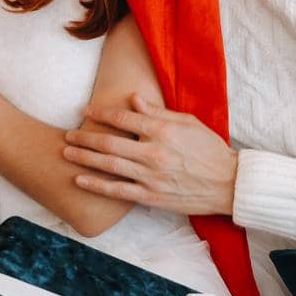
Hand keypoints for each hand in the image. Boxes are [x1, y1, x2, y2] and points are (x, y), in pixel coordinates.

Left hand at [62, 95, 239, 216]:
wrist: (229, 184)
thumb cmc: (209, 149)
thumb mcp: (188, 123)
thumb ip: (158, 112)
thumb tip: (133, 99)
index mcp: (163, 131)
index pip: (123, 119)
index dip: (100, 113)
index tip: (85, 111)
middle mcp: (153, 153)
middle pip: (109, 142)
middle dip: (84, 137)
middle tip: (67, 134)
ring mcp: (151, 177)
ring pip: (109, 165)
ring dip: (84, 158)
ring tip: (66, 152)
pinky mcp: (151, 196)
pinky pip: (118, 191)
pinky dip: (96, 185)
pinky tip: (80, 180)